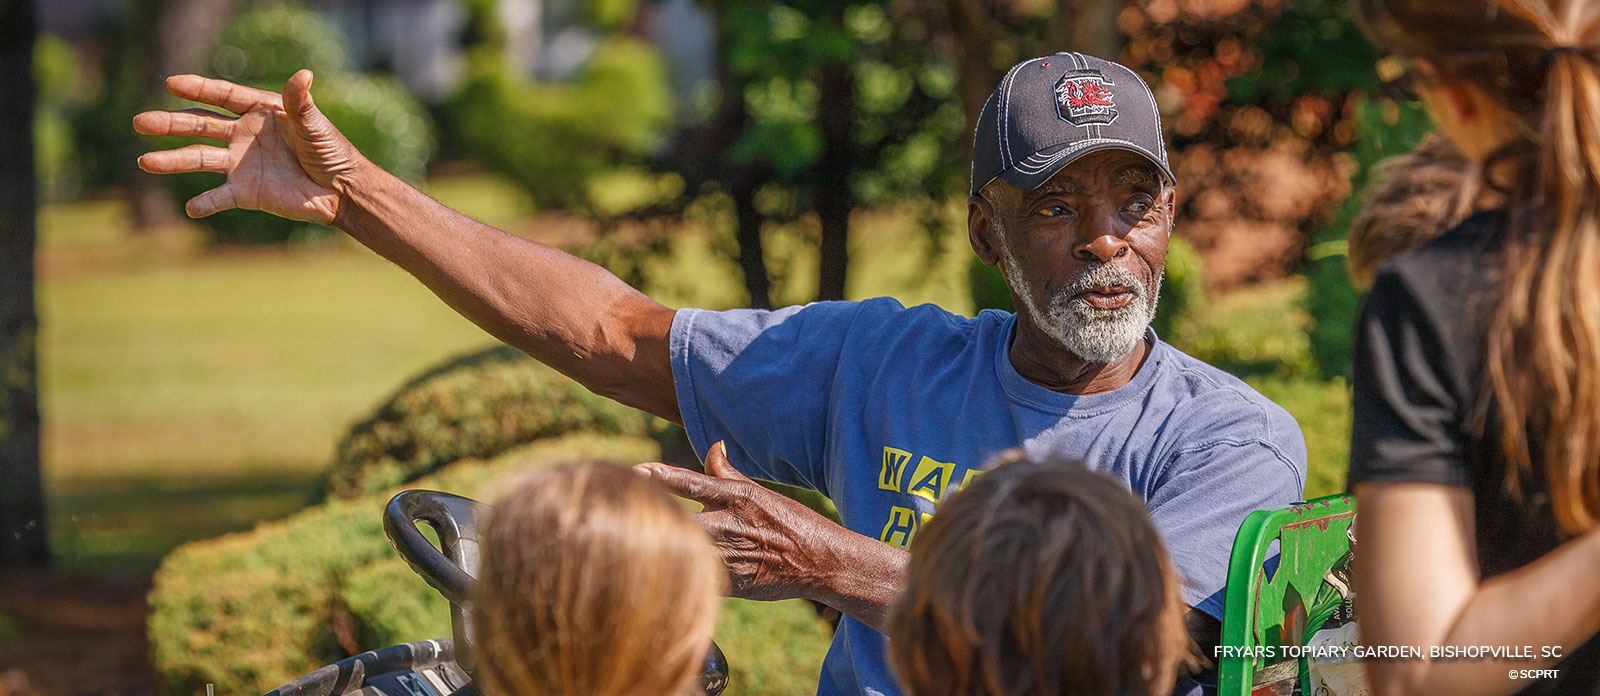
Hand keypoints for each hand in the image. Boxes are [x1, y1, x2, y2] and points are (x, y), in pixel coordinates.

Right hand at [134, 70, 368, 224]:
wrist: (342, 191)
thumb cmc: (332, 152)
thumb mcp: (315, 125)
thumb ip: (301, 103)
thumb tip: (303, 74)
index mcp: (259, 112)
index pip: (223, 97)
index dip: (198, 89)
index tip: (171, 83)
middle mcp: (244, 135)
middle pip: (200, 126)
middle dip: (170, 123)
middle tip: (140, 122)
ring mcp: (241, 163)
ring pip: (200, 159)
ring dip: (173, 161)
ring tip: (145, 163)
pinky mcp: (246, 191)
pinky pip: (219, 197)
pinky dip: (205, 203)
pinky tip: (191, 208)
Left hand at [637, 441, 849, 602]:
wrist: (820, 561)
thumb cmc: (788, 523)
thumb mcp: (758, 492)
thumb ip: (726, 473)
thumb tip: (714, 446)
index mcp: (737, 497)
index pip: (691, 482)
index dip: (661, 476)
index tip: (636, 471)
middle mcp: (731, 524)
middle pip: (680, 519)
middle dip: (655, 517)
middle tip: (631, 514)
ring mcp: (730, 556)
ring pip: (684, 550)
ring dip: (661, 547)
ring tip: (637, 543)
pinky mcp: (731, 584)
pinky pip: (696, 578)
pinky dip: (680, 573)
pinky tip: (664, 572)